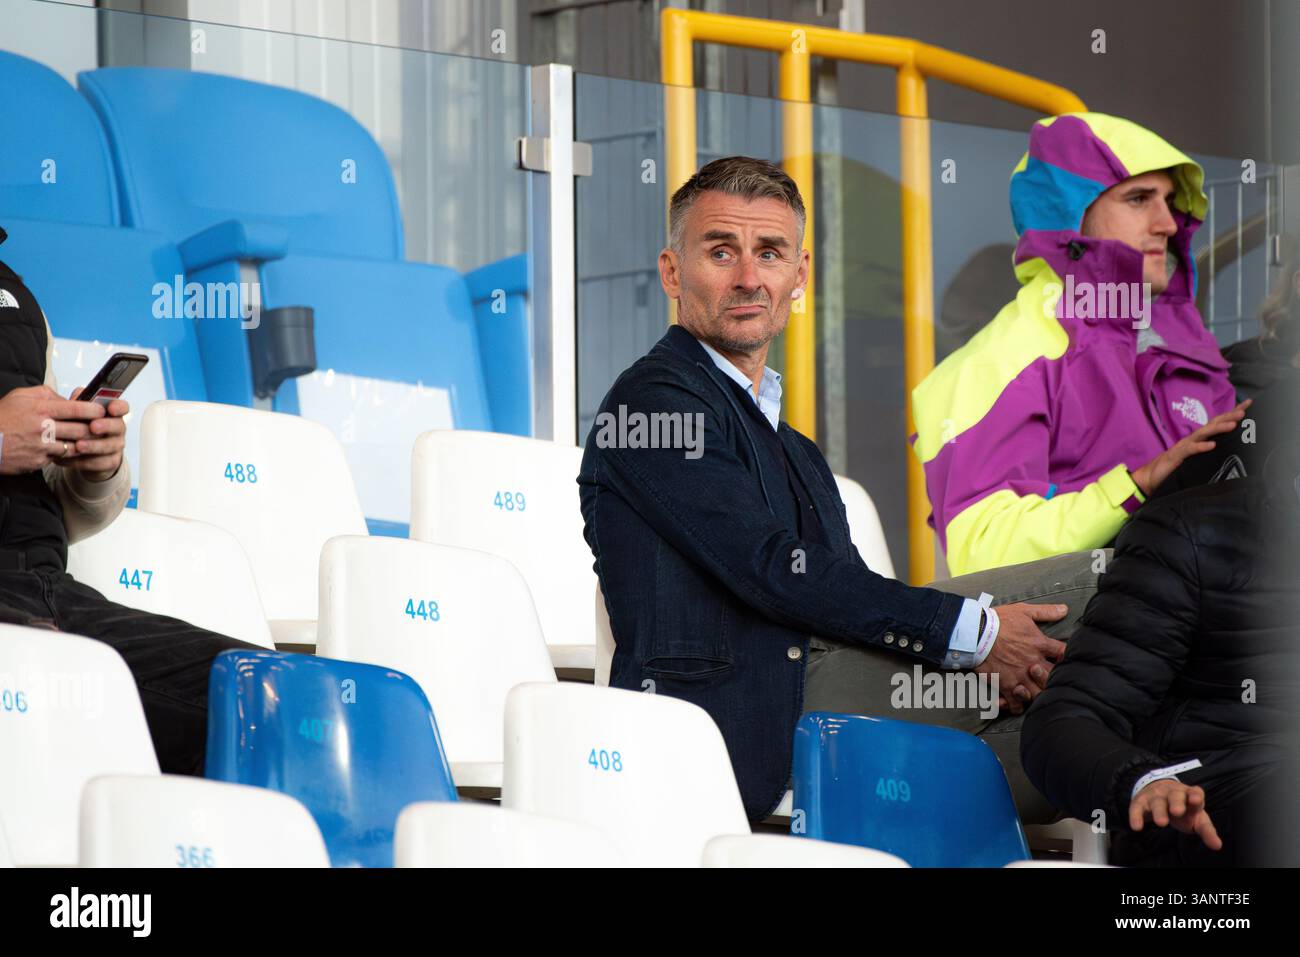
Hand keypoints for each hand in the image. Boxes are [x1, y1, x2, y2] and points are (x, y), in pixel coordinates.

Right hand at [0, 385, 103, 474]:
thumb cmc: (2, 417)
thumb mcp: (20, 397)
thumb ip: (46, 395)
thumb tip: (66, 398)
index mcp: (41, 409)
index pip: (77, 409)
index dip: (94, 410)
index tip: (103, 411)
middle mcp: (43, 428)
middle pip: (81, 430)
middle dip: (95, 430)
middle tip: (103, 428)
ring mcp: (41, 447)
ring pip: (74, 446)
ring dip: (83, 444)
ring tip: (88, 440)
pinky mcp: (38, 461)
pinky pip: (60, 458)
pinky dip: (66, 454)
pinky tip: (68, 451)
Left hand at [64, 388, 128, 481]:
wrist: (82, 450)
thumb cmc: (80, 426)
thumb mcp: (78, 411)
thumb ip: (79, 401)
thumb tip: (78, 394)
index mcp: (111, 413)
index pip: (122, 407)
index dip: (119, 407)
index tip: (110, 408)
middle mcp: (116, 428)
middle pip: (118, 426)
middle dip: (106, 426)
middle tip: (93, 427)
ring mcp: (115, 445)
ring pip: (109, 446)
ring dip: (94, 446)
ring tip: (79, 446)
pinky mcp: (109, 461)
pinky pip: (100, 462)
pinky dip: (83, 461)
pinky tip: (69, 458)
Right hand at [974, 602, 1066, 714]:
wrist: (975, 632)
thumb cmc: (998, 621)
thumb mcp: (1023, 611)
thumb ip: (1045, 611)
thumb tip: (1064, 609)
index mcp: (1039, 644)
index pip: (1064, 653)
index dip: (1067, 657)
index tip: (1063, 658)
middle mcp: (1032, 662)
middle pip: (1053, 679)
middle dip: (1054, 680)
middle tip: (1049, 678)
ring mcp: (1019, 676)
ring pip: (1038, 694)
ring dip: (1038, 694)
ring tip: (1035, 692)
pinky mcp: (1004, 684)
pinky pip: (1015, 703)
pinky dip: (1017, 706)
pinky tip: (1018, 703)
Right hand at [1129, 779, 1221, 850]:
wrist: (1159, 792)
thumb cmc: (1183, 809)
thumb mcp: (1196, 818)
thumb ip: (1207, 830)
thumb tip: (1217, 845)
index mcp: (1190, 795)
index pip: (1194, 792)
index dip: (1195, 795)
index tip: (1196, 800)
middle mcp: (1173, 793)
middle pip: (1175, 796)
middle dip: (1176, 803)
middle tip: (1177, 811)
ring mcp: (1156, 796)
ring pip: (1157, 802)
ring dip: (1159, 811)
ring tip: (1161, 823)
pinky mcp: (1141, 802)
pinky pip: (1137, 808)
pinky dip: (1136, 817)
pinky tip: (1137, 826)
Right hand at [1130, 399, 1251, 495]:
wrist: (1150, 478)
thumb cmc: (1173, 469)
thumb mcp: (1194, 461)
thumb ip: (1206, 454)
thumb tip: (1225, 450)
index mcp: (1197, 440)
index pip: (1216, 424)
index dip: (1231, 414)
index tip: (1247, 405)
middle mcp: (1191, 440)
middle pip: (1211, 424)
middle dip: (1228, 417)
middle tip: (1244, 411)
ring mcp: (1183, 447)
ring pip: (1203, 434)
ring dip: (1218, 428)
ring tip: (1233, 425)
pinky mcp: (1176, 456)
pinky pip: (1190, 450)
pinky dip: (1201, 447)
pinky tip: (1212, 445)